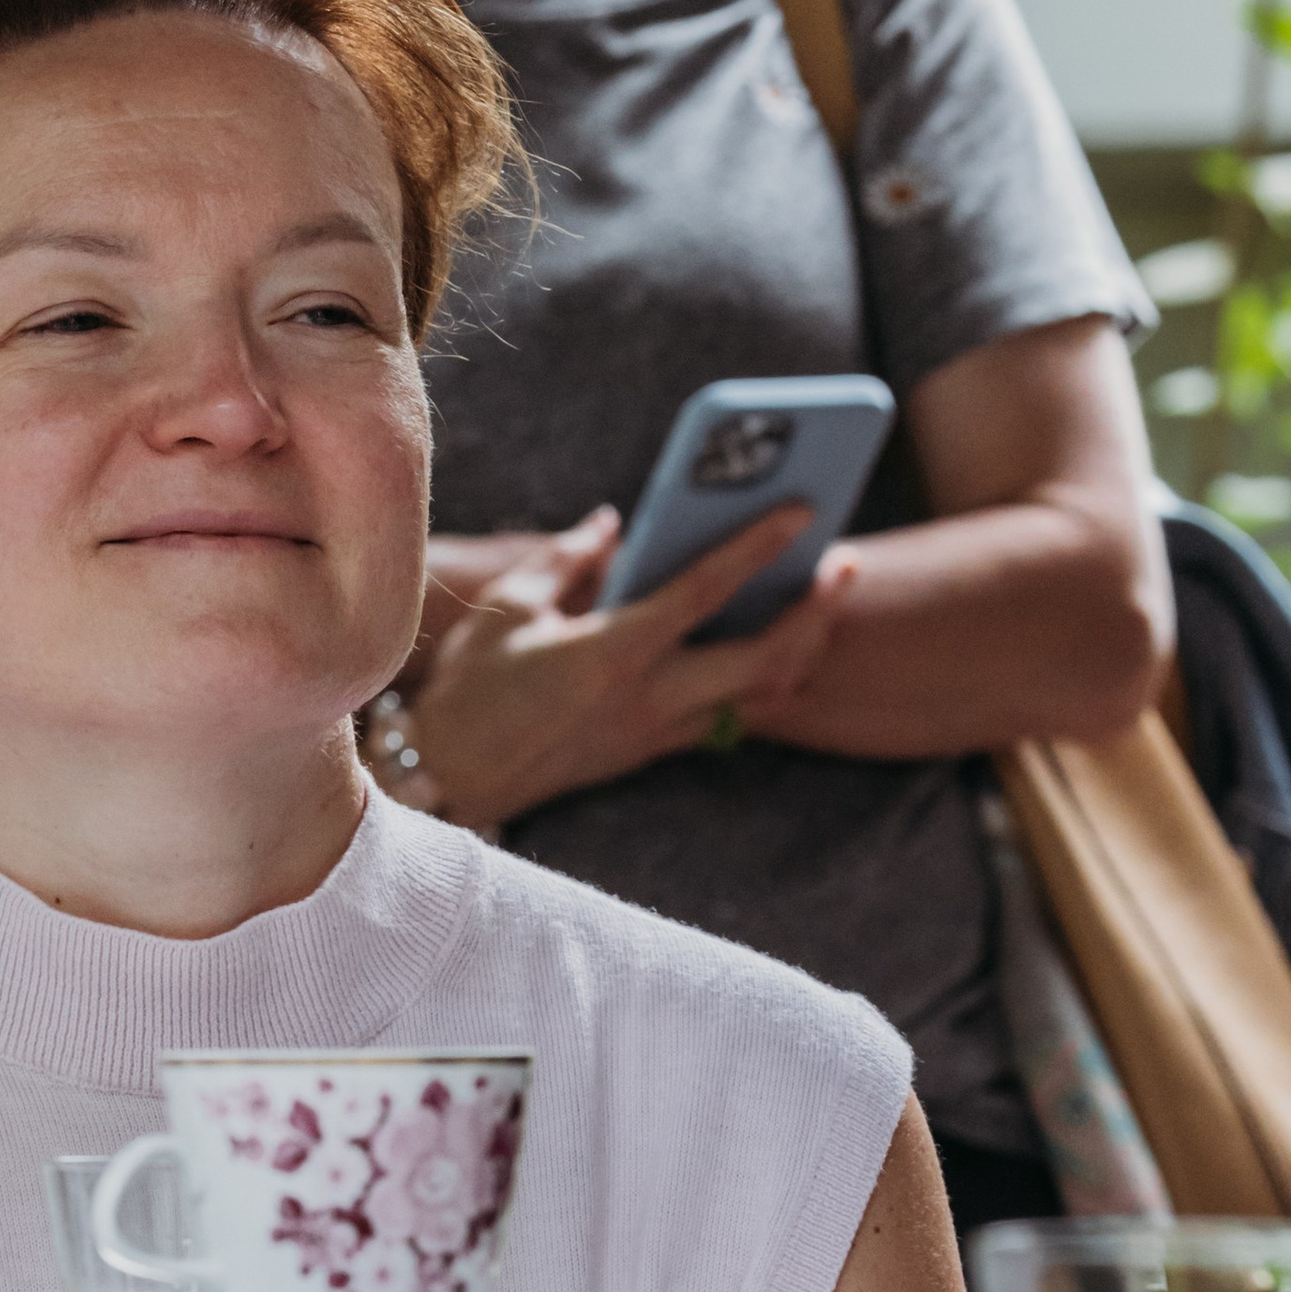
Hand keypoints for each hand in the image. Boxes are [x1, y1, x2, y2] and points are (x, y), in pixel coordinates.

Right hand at [407, 504, 857, 832]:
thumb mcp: (508, 608)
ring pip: (759, 697)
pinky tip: (774, 641)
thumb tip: (615, 523)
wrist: (448, 781)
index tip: (803, 510)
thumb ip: (567, 558)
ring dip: (801, 648)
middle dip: (817, 612)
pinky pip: (729, 717)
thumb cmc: (469, 690)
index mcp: (611, 654)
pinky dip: (763, 679)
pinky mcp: (650, 753)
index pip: (704, 592)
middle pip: (765, 662)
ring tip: (822, 598)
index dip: (758, 546)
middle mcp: (646, 700)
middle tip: (843, 563)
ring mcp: (654, 734)